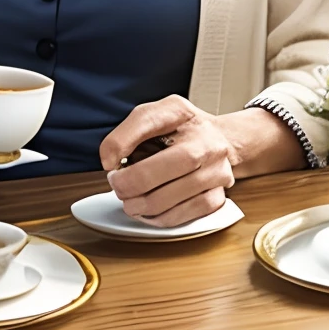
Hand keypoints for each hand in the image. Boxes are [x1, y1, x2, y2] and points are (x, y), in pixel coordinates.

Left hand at [101, 96, 234, 225]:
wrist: (220, 142)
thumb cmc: (179, 131)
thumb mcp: (152, 118)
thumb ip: (127, 134)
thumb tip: (110, 161)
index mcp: (180, 112)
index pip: (147, 120)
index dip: (120, 143)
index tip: (109, 163)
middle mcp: (205, 139)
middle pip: (167, 164)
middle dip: (132, 184)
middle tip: (118, 188)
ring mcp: (216, 168)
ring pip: (176, 195)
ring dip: (144, 206)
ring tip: (131, 203)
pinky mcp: (219, 193)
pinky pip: (189, 213)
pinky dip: (163, 217)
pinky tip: (151, 213)